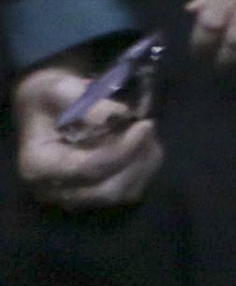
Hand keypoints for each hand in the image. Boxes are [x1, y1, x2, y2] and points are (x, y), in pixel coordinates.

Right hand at [13, 62, 161, 209]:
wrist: (47, 109)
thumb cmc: (49, 98)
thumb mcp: (58, 88)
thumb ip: (84, 101)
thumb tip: (118, 114)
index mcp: (39, 165)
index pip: (86, 169)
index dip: (121, 149)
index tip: (144, 124)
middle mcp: (55, 190)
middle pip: (107, 191)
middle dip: (135, 159)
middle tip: (147, 127)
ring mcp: (76, 197)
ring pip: (124, 193)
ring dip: (144, 162)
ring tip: (145, 131)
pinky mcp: (96, 195)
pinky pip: (131, 190)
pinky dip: (145, 167)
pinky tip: (144, 143)